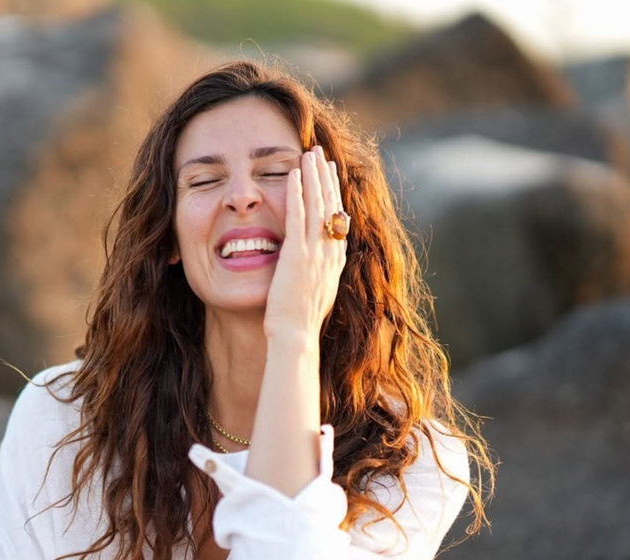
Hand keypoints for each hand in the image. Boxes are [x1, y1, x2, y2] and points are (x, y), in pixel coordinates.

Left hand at [263, 146, 346, 340]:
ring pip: (317, 205)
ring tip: (308, 153)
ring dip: (313, 176)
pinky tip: (292, 173)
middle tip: (320, 154)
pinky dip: (296, 192)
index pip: (337, 219)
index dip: (334, 194)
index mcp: (334, 261)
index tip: (330, 174)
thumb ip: (317, 274)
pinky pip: (297, 216)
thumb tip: (315, 267)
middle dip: (325, 177)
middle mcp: (330, 253)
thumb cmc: (299, 324)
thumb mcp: (315, 293)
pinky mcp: (297, 255)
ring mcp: (315, 253)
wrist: (295, 337)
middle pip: (331, 205)